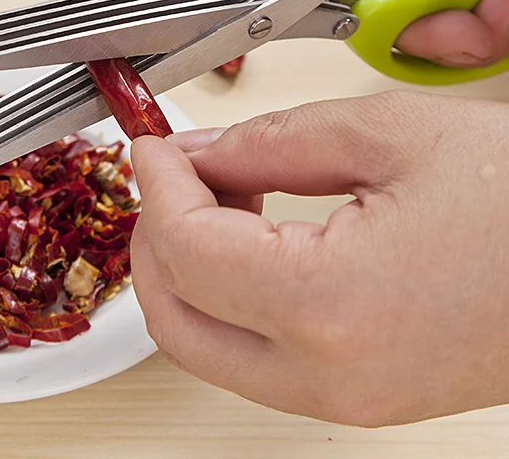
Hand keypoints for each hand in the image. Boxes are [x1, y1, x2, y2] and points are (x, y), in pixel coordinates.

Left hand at [129, 91, 508, 425]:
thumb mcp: (384, 134)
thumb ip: (267, 142)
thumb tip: (194, 154)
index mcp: (330, 305)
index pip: (186, 248)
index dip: (156, 184)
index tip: (152, 144)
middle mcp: (326, 377)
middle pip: (174, 316)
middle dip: (155, 235)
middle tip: (175, 172)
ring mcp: (341, 400)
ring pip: (204, 343)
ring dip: (188, 264)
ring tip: (223, 192)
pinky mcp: (354, 397)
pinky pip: (251, 354)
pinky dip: (229, 292)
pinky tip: (254, 231)